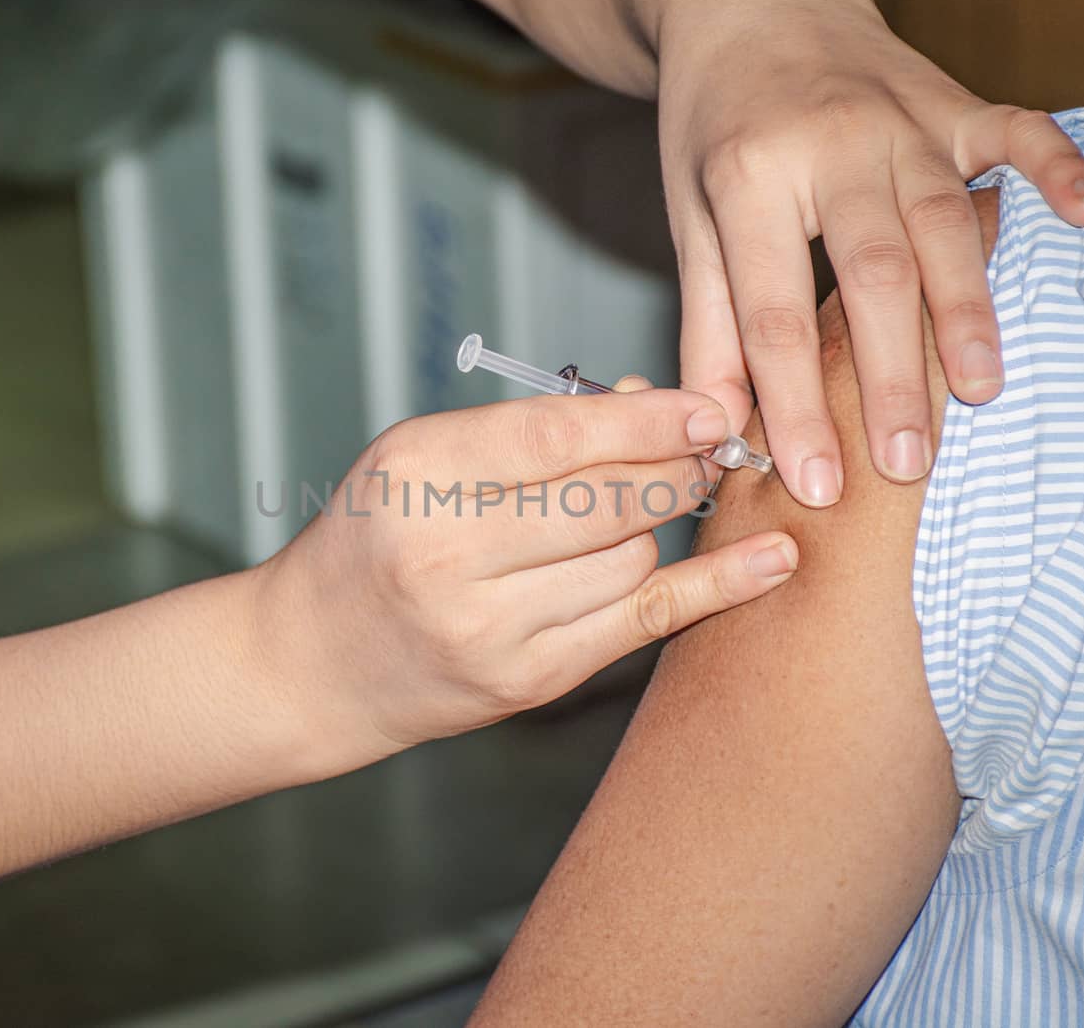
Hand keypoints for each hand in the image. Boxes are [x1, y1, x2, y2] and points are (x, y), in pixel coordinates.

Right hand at [254, 388, 797, 757]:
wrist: (311, 662)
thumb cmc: (372, 539)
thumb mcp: (422, 457)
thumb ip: (530, 429)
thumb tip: (652, 400)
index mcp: (417, 476)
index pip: (556, 437)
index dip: (646, 420)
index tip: (705, 405)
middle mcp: (448, 555)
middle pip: (608, 501)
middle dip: (675, 467)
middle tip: (710, 445)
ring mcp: (488, 629)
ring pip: (631, 558)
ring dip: (658, 523)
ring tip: (651, 502)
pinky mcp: (525, 682)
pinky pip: (641, 624)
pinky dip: (712, 588)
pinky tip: (773, 562)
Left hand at [649, 0, 1083, 504]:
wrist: (748, 0)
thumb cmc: (714, 126)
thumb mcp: (689, 221)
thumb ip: (709, 327)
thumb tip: (720, 431)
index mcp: (748, 180)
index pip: (775, 315)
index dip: (795, 407)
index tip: (817, 484)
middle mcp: (829, 146)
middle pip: (871, 276)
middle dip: (890, 377)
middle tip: (907, 465)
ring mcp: (898, 119)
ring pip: (942, 221)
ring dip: (966, 310)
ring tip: (981, 391)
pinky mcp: (948, 99)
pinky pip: (1014, 130)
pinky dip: (1055, 169)